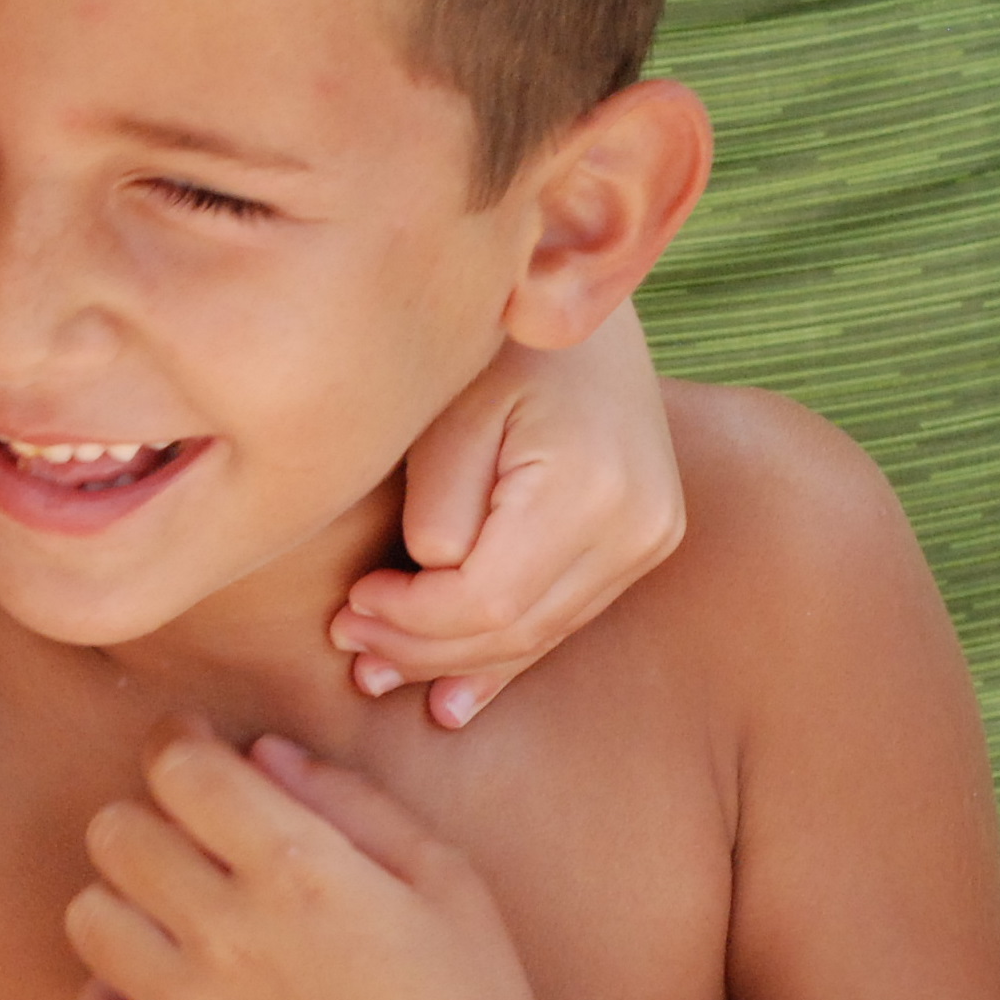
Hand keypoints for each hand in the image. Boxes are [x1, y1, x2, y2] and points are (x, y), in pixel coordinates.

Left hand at [60, 729, 571, 999]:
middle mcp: (233, 936)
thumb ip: (346, 799)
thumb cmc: (477, 999)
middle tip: (192, 840)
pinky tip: (159, 994)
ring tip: (174, 916)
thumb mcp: (441, 874)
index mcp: (300, 870)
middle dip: (148, 816)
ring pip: (88, 918)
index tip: (194, 750)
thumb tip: (259, 753)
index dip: (177, 742)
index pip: (179, 769)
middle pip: (115, 833)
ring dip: (123, 902)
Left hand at [332, 300, 681, 728]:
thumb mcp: (451, 413)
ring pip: (538, 633)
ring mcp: (650, 538)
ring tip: (379, 670)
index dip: (411, 620)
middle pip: (515, 626)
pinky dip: (502, 657)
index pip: (488, 598)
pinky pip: (563, 619)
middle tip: (349, 648)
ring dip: (454, 662)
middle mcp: (639, 524)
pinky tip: (455, 699)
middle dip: (421, 648)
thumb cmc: (499, 346)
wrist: (579, 300)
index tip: (349, 608)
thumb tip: (426, 582)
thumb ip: (438, 504)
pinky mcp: (643, 541)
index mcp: (592, 488)